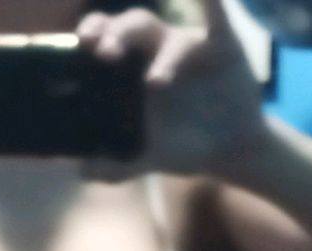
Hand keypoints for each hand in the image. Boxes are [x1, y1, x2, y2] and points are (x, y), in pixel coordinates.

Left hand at [75, 0, 267, 180]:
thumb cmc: (183, 144)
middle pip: (131, 27)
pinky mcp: (222, 47)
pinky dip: (212, 4)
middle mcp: (156, 49)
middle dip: (116, 34)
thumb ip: (118, 165)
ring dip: (162, 55)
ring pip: (168, 35)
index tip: (82, 42)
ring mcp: (189, 47)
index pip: (105, 36)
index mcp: (132, 67)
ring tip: (156, 83)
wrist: (229, 150)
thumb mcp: (151, 157)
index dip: (92, 31)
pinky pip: (217, 20)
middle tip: (106, 54)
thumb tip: (84, 172)